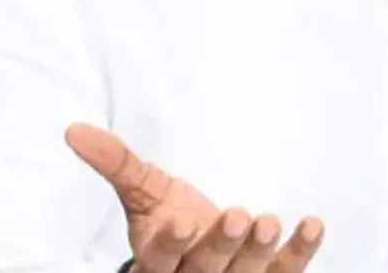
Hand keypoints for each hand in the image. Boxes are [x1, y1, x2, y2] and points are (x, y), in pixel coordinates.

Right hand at [65, 123, 324, 272]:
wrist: (201, 249)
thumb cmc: (170, 219)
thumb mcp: (143, 193)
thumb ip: (116, 163)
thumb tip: (75, 129)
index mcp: (156, 264)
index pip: (158, 260)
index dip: (169, 243)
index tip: (181, 220)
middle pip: (205, 269)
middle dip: (222, 244)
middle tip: (239, 214)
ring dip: (259, 251)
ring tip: (270, 221)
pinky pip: (287, 272)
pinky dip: (300, 251)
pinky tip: (312, 225)